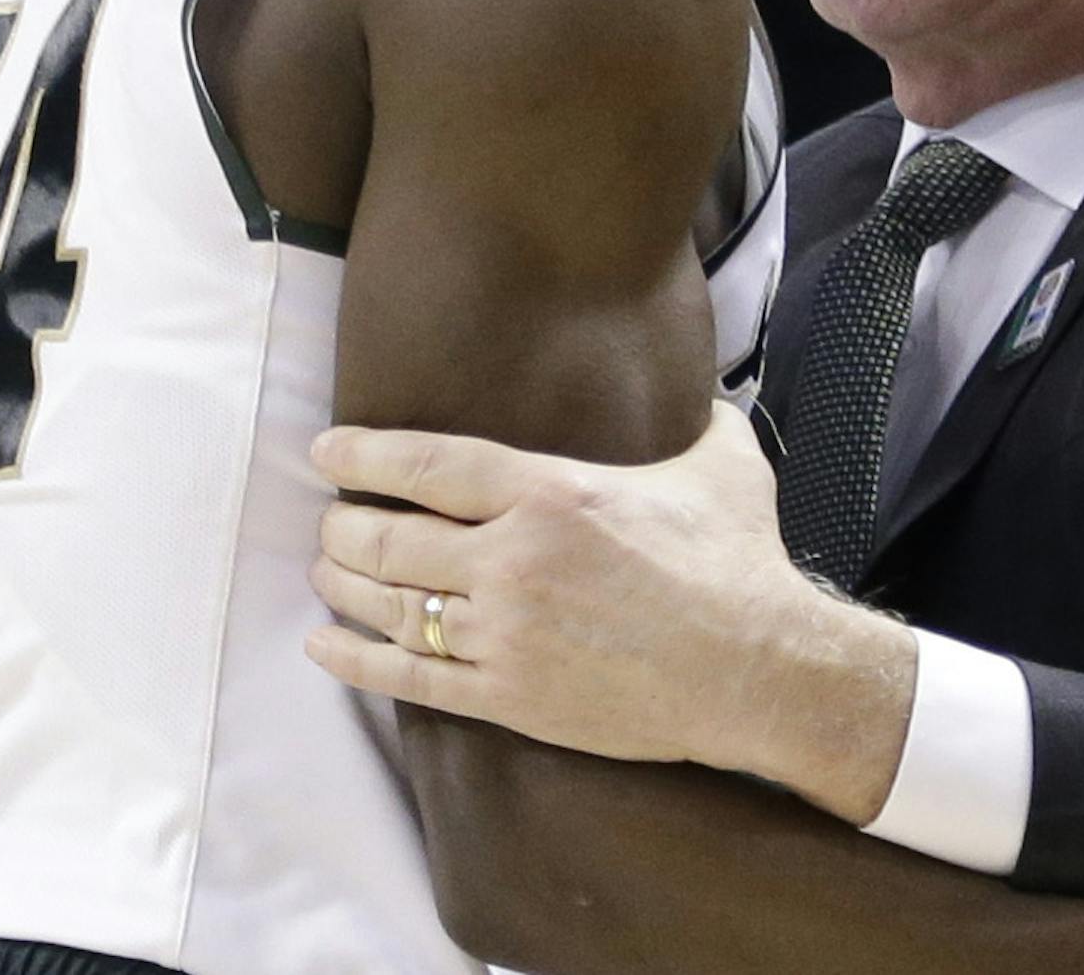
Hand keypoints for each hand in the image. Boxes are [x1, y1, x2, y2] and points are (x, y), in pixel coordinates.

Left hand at [305, 401, 916, 820]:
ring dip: (344, 587)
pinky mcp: (511, 699)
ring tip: (326, 571)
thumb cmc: (739, 561)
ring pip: (393, 607)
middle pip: (393, 539)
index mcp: (553, 493)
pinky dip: (358, 660)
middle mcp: (515, 560)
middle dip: (345, 528)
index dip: (366, 456)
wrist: (759, 670)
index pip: (431, 465)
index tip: (326, 451)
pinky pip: (412, 680)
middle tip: (330, 520)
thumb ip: (695, 414)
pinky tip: (325, 646)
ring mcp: (507, 634)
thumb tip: (697, 386)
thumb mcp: (720, 463)